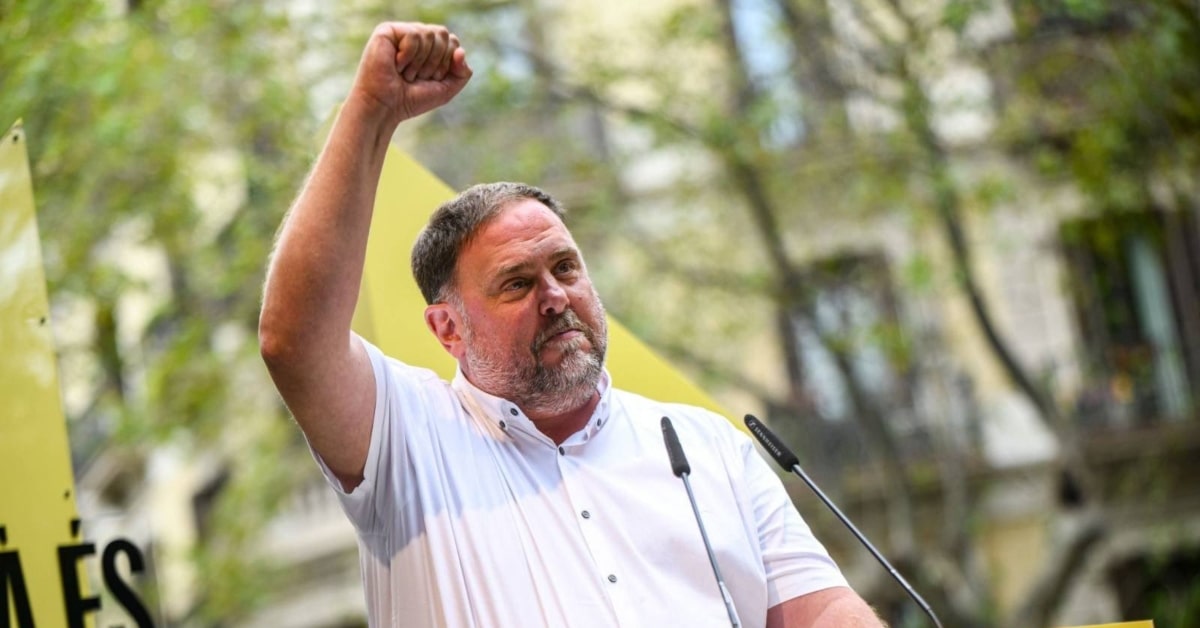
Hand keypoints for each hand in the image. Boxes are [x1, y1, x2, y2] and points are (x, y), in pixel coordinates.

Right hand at [350, 22, 472, 124]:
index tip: (431, 79)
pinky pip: (413, 35)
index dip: (447, 63)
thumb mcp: (446, 89)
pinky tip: (395, 65)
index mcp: (429, 46)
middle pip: (443, 35)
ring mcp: (401, 32)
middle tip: (418, 77)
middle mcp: (416, 36)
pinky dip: (408, 55)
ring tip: (405, 73)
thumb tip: (460, 50)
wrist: (386, 108)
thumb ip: (462, 72)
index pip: (453, 42)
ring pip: (429, 34)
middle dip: (435, 62)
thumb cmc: (412, 99)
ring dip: (420, 62)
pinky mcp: (387, 31)